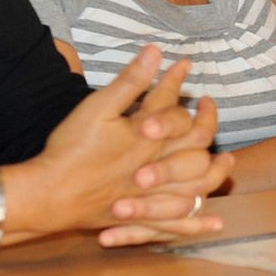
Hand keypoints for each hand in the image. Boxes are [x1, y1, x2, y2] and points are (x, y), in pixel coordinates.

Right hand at [15, 46, 227, 241]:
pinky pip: (178, 225)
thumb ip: (131, 81)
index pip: (176, 108)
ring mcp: (152, 195)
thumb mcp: (99, 107)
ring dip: (214, 172)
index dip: (179, 84)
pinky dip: (198, 224)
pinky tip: (215, 223)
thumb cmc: (73, 150)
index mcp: (149, 138)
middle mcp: (158, 166)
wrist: (50, 194)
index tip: (185, 65)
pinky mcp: (141, 218)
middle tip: (209, 106)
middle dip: (208, 123)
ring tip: (225, 161)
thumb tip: (155, 50)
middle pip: (197, 147)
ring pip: (196, 185)